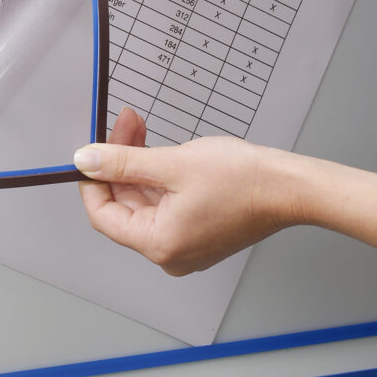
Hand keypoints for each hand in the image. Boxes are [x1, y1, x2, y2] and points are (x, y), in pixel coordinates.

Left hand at [74, 108, 301, 274]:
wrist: (291, 187)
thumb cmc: (243, 180)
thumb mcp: (172, 163)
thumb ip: (122, 162)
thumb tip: (85, 161)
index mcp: (159, 244)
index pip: (103, 216)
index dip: (92, 181)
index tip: (91, 151)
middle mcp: (170, 253)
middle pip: (125, 205)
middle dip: (120, 162)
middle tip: (125, 123)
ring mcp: (186, 244)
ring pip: (145, 202)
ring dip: (138, 165)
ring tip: (139, 128)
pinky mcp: (199, 231)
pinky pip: (165, 204)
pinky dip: (158, 177)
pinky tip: (159, 150)